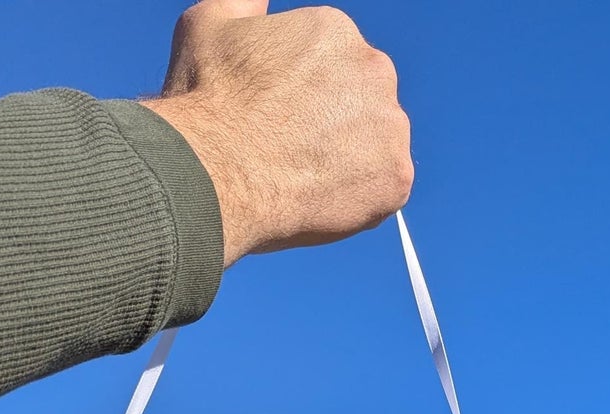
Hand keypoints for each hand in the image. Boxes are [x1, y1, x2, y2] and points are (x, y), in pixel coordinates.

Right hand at [141, 1, 412, 265]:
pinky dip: (362, 197)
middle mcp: (375, 71)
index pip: (335, 64)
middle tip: (295, 144)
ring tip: (306, 171)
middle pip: (364, 102)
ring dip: (353, 159)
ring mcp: (391, 126)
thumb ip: (246, 7)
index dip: (306, 94)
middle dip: (337, 121)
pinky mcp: (398, 177)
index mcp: (336, 32)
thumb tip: (260, 4)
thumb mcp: (211, 25)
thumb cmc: (210, 100)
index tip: (282, 112)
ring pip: (378, 146)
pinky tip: (323, 195)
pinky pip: (386, 188)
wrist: (221, 170)